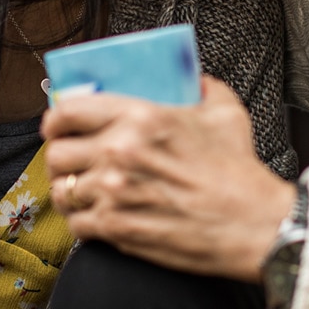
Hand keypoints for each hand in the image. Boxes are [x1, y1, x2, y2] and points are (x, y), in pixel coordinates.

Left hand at [42, 75, 296, 281]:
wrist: (253, 225)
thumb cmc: (239, 172)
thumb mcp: (225, 113)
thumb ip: (203, 87)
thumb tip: (191, 79)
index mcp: (140, 118)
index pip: (68, 111)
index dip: (55, 119)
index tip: (57, 125)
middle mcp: (120, 153)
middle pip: (57, 153)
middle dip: (60, 156)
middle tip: (73, 160)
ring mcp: (115, 193)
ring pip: (62, 190)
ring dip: (69, 190)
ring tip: (82, 190)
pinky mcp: (117, 229)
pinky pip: (76, 224)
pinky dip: (82, 221)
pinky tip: (97, 217)